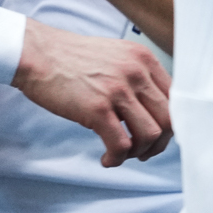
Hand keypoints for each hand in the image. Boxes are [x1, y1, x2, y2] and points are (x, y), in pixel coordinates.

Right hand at [13, 21, 171, 165]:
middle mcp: (137, 72)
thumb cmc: (71, 59)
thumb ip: (137, 76)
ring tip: (123, 154)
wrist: (36, 53)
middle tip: (143, 151)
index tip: (157, 134)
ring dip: (140, 152)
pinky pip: (122, 144)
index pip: (176, 98)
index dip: (170, 122)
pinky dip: (118, 158)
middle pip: (169, 119)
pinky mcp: (97, 108)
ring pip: (151, 134)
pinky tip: (107, 159)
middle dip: (159, 142)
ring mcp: (118, 90)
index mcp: (144, 59)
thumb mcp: (116, 56)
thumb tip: (151, 110)